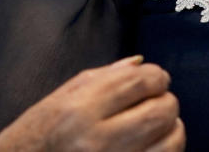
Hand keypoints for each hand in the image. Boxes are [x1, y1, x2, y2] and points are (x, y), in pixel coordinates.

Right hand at [0, 56, 184, 151]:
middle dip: (166, 100)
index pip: (139, 82)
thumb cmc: (36, 135)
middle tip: (158, 99)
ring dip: (172, 129)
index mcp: (81, 111)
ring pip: (171, 143)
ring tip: (159, 125)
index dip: (157, 76)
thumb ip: (103, 78)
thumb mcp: (58, 99)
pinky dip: (165, 150)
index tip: (156, 78)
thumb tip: (140, 63)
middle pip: (160, 112)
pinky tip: (154, 145)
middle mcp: (100, 141)